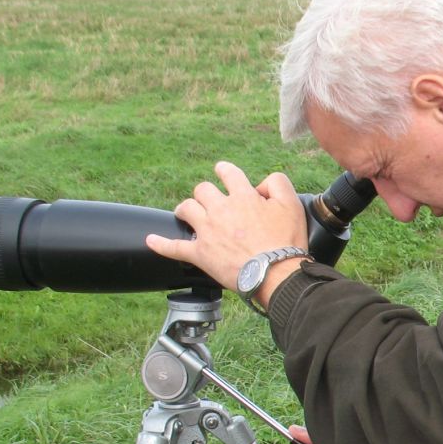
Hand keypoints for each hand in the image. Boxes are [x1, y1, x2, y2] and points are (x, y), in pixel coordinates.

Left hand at [145, 161, 308, 290]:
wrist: (274, 273)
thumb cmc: (285, 242)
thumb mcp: (292, 205)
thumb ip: (277, 184)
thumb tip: (261, 184)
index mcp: (242, 195)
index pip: (227, 172)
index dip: (224, 170)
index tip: (223, 173)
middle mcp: (220, 209)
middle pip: (202, 189)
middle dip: (206, 192)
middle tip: (211, 201)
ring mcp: (207, 231)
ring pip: (186, 209)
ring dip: (186, 209)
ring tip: (189, 214)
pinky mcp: (199, 253)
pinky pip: (173, 247)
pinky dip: (160, 243)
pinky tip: (150, 240)